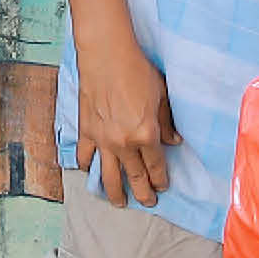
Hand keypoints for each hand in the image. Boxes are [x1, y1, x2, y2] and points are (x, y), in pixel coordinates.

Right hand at [76, 45, 178, 206]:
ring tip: (119, 202)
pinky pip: (84, 156)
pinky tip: (88, 171)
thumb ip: (167, 122)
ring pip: (108, 175)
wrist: (106, 55)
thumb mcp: (161, 96)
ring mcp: (102, 139)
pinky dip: (86, 166)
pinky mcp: (86, 131)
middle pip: (134, 176)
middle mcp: (123, 143)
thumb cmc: (137, 70)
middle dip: (142, 192)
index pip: (155, 166)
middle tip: (147, 202)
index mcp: (146, 134)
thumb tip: (173, 141)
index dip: (160, 179)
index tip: (162, 187)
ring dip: (114, 192)